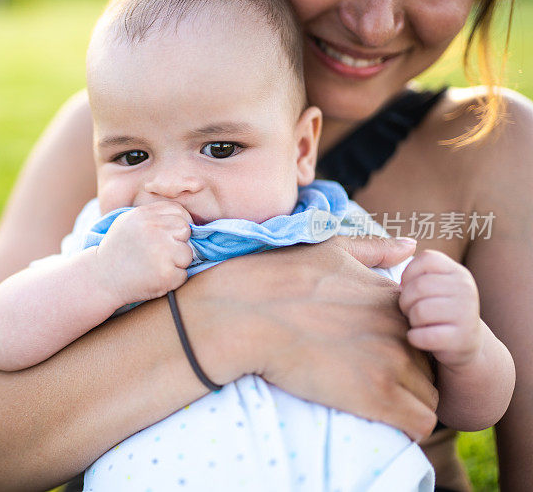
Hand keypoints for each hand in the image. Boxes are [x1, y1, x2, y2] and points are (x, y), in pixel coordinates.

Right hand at [96, 201, 193, 304]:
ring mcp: (162, 252)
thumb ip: (153, 216)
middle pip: (185, 230)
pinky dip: (172, 279)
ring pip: (187, 254)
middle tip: (160, 253)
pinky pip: (183, 275)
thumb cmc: (118, 250)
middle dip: (178, 242)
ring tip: (155, 266)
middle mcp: (154, 230)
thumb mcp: (128, 222)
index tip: (169, 236)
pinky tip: (154, 278)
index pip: (179, 212)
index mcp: (145, 215)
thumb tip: (184, 218)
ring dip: (176, 263)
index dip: (178, 225)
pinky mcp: (166, 274)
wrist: (101, 278)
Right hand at [180, 235, 438, 440]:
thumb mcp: (329, 250)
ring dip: (412, 406)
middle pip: (432, 367)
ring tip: (380, 408)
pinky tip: (385, 424)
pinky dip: (409, 428)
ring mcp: (390, 362)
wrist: (242, 315)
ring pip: (430, 398)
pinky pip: (419, 423)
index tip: (381, 358)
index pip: (427, 332)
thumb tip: (409, 246)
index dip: (409, 347)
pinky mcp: (375, 395)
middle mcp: (399, 328)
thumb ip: (374, 248)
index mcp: (391, 298)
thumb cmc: (276, 279)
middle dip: (414, 379)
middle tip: (380, 386)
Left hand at [399, 250, 482, 370]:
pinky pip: (423, 335)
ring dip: (411, 320)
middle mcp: (466, 289)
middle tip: (410, 310)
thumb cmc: (437, 310)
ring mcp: (467, 314)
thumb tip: (402, 247)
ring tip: (418, 323)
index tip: (408, 288)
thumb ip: (416, 269)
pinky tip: (421, 337)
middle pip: (418, 287)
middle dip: (405, 301)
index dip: (408, 275)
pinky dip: (415, 338)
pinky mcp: (462, 339)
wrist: (464, 344)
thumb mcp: (433, 285)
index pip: (426, 259)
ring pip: (419, 311)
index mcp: (457, 272)